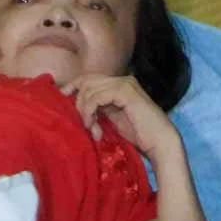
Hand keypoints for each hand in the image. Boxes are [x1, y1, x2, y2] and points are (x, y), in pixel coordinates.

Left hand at [63, 73, 181, 162]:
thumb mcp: (111, 120)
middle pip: (86, 81)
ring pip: (89, 88)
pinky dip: (90, 111)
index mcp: (118, 85)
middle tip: (85, 125)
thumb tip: (76, 109)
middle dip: (78, 103)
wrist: (159, 142)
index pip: (89, 78)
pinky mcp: (125, 92)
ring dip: (84, 110)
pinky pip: (97, 96)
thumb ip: (98, 111)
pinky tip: (94, 126)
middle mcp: (121, 80)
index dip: (72, 87)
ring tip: (91, 129)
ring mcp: (124, 84)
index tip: (60, 101)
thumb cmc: (138, 135)